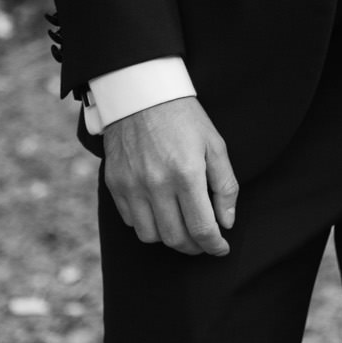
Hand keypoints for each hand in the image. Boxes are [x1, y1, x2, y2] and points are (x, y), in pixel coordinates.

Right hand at [101, 95, 237, 256]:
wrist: (140, 93)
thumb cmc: (184, 118)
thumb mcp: (215, 145)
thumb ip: (225, 186)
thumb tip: (226, 223)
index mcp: (186, 174)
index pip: (201, 228)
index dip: (214, 246)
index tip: (221, 249)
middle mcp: (156, 184)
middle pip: (176, 238)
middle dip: (195, 247)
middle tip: (204, 242)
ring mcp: (132, 185)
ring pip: (151, 236)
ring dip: (169, 238)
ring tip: (182, 227)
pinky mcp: (115, 184)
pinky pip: (131, 221)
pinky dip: (148, 224)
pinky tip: (160, 212)